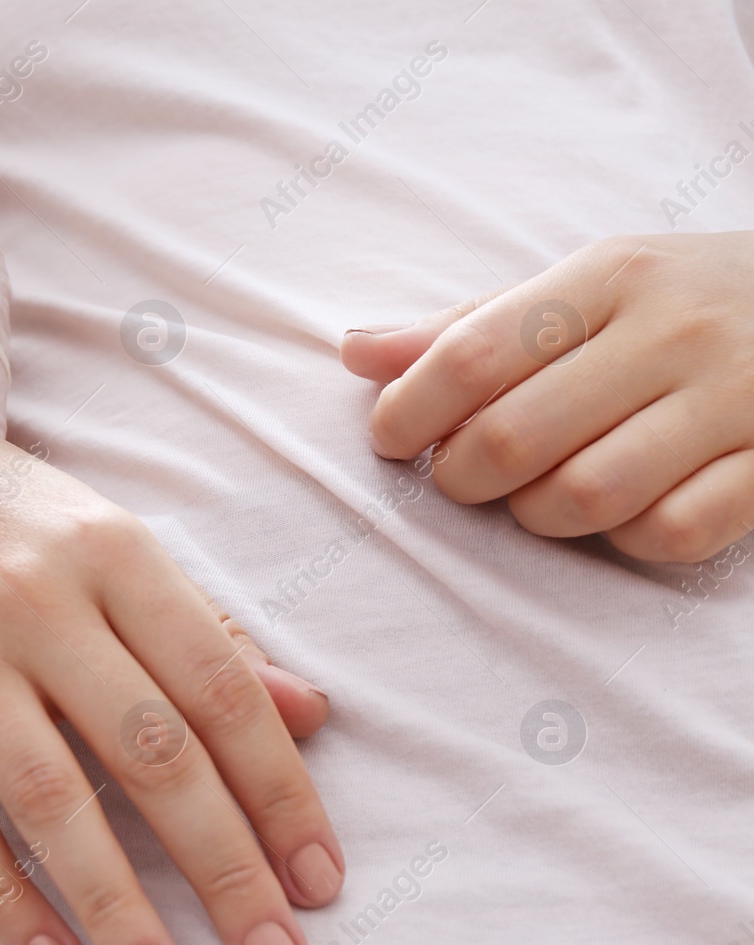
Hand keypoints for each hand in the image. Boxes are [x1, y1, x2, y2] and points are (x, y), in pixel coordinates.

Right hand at [0, 401, 343, 944]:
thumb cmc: (7, 515)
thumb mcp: (115, 543)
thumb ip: (208, 629)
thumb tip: (309, 713)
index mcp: (114, 552)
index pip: (218, 686)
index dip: (280, 789)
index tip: (318, 877)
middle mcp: (37, 600)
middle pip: (149, 750)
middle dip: (224, 866)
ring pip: (49, 797)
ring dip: (117, 904)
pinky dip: (3, 896)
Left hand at [343, 232, 753, 561]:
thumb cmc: (683, 302)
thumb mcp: (587, 286)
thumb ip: (474, 326)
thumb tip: (357, 354)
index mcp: (609, 276)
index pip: (473, 353)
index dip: (410, 411)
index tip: (392, 440)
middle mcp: (673, 330)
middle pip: (515, 436)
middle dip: (463, 477)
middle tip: (464, 477)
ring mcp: (736, 398)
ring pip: (587, 495)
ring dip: (540, 516)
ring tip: (540, 496)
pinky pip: (674, 533)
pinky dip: (632, 540)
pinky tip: (627, 514)